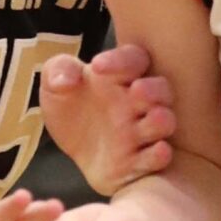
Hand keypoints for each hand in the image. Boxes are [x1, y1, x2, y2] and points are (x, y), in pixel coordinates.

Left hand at [41, 46, 175, 192]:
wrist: (76, 154)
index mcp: (119, 78)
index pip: (133, 60)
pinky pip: (158, 157)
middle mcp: (136, 103)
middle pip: (161, 89)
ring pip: (165, 122)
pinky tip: (159, 151)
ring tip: (152, 118)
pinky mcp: (139, 160)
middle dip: (153, 90)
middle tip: (137, 91)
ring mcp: (140, 132)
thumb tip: (66, 79)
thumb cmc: (72, 112)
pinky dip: (160, 155)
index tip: (97, 67)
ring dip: (161, 120)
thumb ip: (58, 71)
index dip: (121, 61)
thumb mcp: (55, 86)